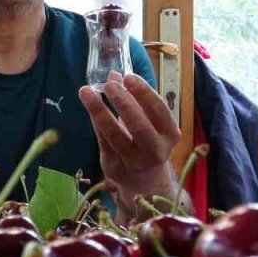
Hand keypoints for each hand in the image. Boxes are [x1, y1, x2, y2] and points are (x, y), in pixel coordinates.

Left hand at [78, 72, 180, 206]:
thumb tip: (113, 74)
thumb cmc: (146, 142)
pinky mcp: (114, 168)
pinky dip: (96, 122)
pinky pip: (103, 142)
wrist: (144, 182)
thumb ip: (133, 99)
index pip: (159, 111)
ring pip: (116, 137)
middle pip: (140, 127)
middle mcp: (155, 151)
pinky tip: (89, 105)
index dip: (144, 93)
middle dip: (124, 104)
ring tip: (87, 92)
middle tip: (109, 85)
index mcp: (169, 134)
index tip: (129, 77)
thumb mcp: (148, 120)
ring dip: (100, 112)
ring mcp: (134, 162)